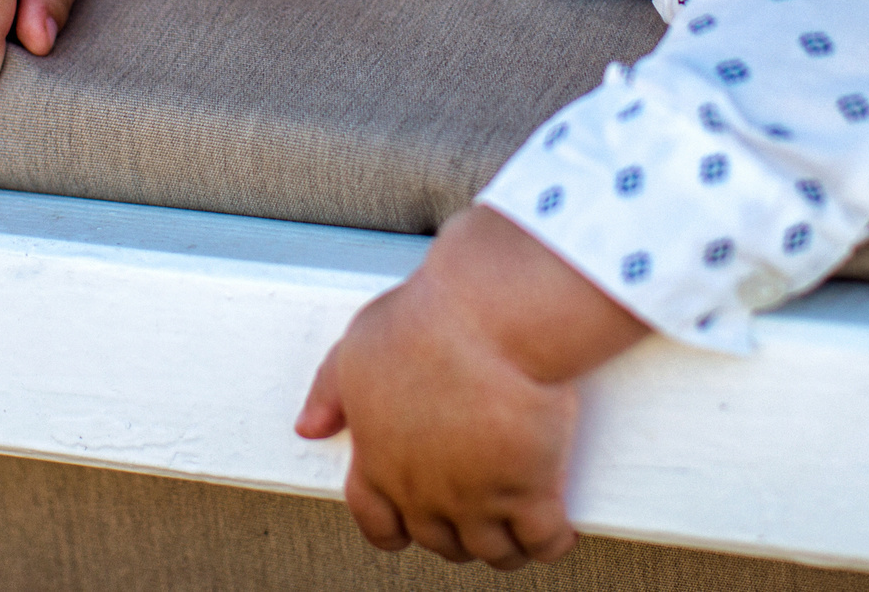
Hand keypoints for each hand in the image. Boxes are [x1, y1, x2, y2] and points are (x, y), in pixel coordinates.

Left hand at [295, 206, 646, 569]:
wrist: (486, 316)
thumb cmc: (422, 321)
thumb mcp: (355, 348)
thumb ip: (329, 390)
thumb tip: (308, 425)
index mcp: (379, 459)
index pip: (375, 519)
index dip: (394, 528)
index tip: (409, 527)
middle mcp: (423, 490)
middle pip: (438, 540)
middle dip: (456, 534)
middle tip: (476, 516)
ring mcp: (477, 498)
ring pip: (493, 551)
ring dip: (506, 547)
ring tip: (521, 529)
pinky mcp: (530, 492)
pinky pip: (543, 540)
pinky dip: (552, 541)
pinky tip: (559, 529)